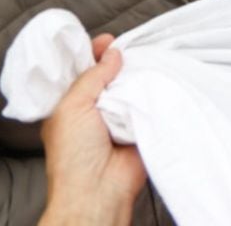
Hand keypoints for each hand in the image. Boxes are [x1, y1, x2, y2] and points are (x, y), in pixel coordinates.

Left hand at [36, 36, 146, 225]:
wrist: (99, 190)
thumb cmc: (74, 154)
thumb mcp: (72, 107)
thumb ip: (91, 77)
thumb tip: (113, 54)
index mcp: (70, 106)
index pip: (82, 73)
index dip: (93, 55)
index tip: (107, 40)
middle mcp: (95, 110)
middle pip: (110, 77)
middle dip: (119, 62)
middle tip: (130, 45)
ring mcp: (119, 118)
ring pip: (131, 86)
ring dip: (138, 75)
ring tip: (147, 59)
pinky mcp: (142, 125)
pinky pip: (150, 101)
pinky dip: (154, 91)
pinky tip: (160, 76)